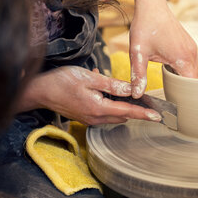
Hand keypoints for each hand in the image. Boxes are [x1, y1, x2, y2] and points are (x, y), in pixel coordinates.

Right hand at [18, 66, 161, 124]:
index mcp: (99, 109)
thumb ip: (112, 85)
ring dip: (119, 102)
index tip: (158, 116)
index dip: (144, 113)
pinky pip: (103, 110)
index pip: (128, 111)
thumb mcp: (89, 79)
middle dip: (135, 108)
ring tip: (115, 85)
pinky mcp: (85, 115)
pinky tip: (100, 86)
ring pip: (113, 112)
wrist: (39, 91)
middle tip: (145, 98)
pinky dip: (107, 100)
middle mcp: (96, 117)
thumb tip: (130, 89)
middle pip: (123, 114)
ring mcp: (89, 118)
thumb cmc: (61, 82)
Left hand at [124, 0, 197, 98]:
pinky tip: (176, 76)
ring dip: (188, 82)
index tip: (178, 107)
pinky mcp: (189, 45)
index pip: (192, 86)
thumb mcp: (138, 53)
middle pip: (197, 81)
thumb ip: (138, 75)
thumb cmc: (145, 27)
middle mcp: (192, 54)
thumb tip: (136, 94)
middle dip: (189, 93)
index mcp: (182, 58)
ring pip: (197, 72)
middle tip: (177, 104)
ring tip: (178, 93)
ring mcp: (192, 48)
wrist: (151, 5)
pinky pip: (194, 64)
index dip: (187, 98)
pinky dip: (188, 73)